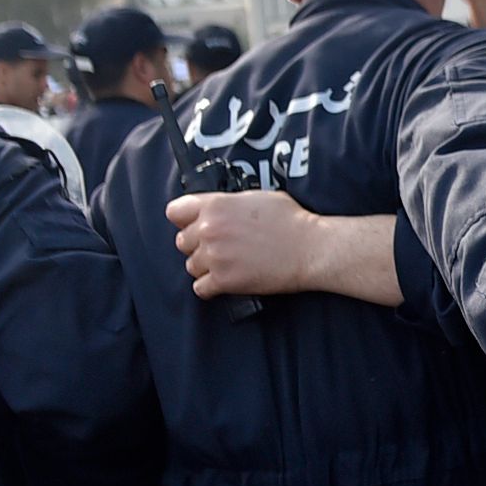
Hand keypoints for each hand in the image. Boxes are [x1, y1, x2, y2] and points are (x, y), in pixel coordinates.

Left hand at [168, 191, 317, 298]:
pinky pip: (201, 288)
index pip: (174, 212)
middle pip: (182, 242)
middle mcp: (209, 230)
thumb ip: (228, 203)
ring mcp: (214, 256)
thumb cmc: (291, 221)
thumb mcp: (256, 197)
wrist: (310, 248)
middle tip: (220, 247)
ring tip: (228, 264)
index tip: (194, 225)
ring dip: (206, 267)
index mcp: (215, 205)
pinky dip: (211, 287)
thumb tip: (217, 209)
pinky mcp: (224, 280)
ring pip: (191, 266)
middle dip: (198, 245)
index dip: (186, 220)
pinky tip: (226, 281)